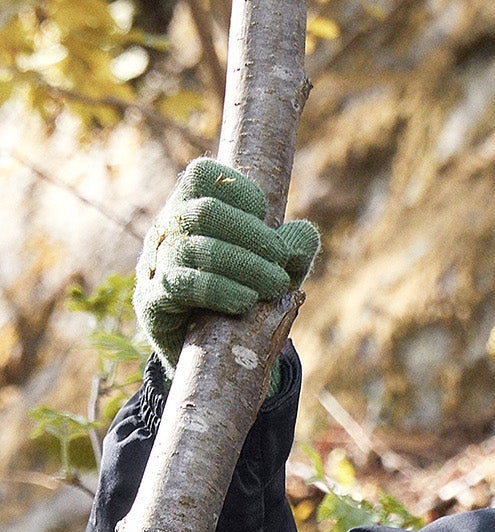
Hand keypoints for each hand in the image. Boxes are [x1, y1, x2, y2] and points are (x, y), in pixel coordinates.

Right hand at [135, 157, 320, 372]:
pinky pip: (182, 286)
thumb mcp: (272, 270)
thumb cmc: (238, 298)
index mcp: (189, 209)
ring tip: (276, 284)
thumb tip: (304, 235)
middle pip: (203, 212)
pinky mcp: (152, 302)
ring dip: (245, 265)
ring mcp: (154, 265)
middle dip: (252, 234)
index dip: (240, 191)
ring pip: (194, 249)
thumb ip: (291, 250)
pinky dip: (220, 290)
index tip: (266, 218)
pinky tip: (246, 301)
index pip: (204, 176)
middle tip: (283, 259)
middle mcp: (166, 231)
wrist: (205, 356)